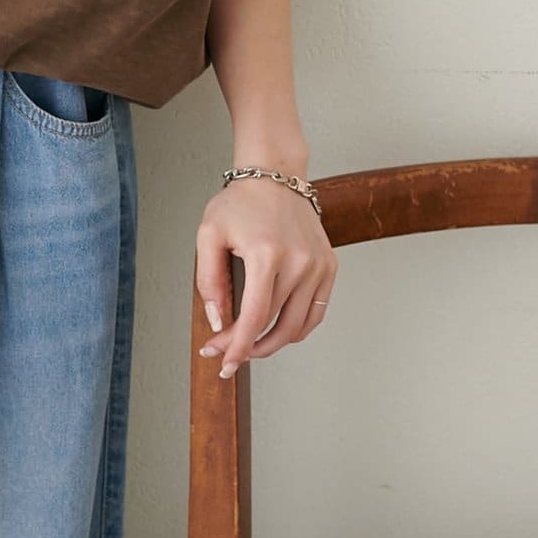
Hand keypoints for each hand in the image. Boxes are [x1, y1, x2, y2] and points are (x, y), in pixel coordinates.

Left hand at [195, 172, 336, 377]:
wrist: (275, 174)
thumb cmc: (240, 202)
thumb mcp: (209, 234)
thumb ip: (209, 281)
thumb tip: (219, 323)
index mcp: (266, 253)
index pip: (255, 316)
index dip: (237, 346)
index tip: (223, 363)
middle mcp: (298, 261)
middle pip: (275, 325)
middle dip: (247, 347)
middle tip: (228, 355)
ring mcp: (318, 265)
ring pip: (298, 326)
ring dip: (272, 343)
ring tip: (250, 345)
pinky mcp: (329, 265)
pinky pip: (316, 312)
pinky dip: (297, 328)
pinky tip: (276, 330)